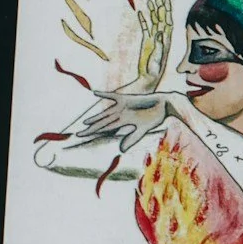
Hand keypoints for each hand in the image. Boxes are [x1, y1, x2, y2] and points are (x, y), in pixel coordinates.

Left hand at [69, 89, 187, 152]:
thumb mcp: (142, 130)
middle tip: (78, 134)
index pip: (106, 130)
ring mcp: (121, 107)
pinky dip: (104, 94)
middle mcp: (120, 116)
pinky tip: (95, 93)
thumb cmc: (156, 117)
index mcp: (123, 124)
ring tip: (84, 123)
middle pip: (102, 123)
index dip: (96, 134)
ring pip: (105, 113)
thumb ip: (132, 139)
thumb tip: (120, 150)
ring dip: (95, 117)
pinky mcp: (125, 98)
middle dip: (91, 129)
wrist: (164, 104)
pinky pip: (112, 96)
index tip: (88, 140)